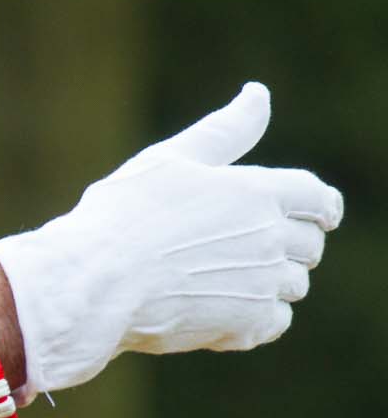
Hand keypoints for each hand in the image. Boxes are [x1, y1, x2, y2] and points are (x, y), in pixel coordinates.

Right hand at [0, 82, 341, 398]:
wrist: (97, 281)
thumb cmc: (124, 214)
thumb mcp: (171, 158)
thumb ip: (225, 129)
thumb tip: (258, 93)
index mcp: (259, 191)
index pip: (319, 198)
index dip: (320, 206)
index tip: (316, 214)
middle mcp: (272, 237)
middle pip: (310, 244)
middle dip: (288, 244)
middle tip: (243, 246)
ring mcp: (263, 284)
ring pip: (293, 284)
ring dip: (268, 281)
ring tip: (219, 276)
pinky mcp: (248, 324)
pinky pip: (275, 321)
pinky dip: (255, 317)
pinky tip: (218, 306)